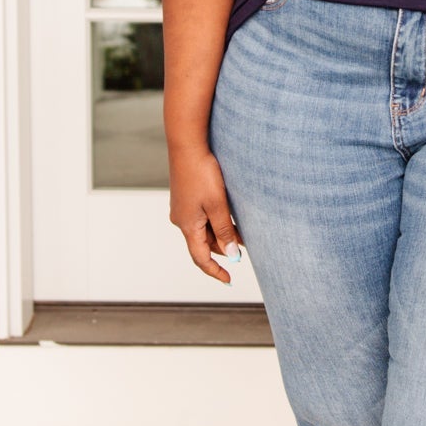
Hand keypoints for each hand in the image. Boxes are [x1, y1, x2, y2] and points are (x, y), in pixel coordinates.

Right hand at [169, 146, 242, 282]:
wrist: (187, 145)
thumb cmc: (202, 173)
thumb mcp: (218, 205)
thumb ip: (225, 232)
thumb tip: (232, 255)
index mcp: (187, 225)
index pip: (200, 258)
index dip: (214, 272)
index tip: (229, 280)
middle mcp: (181, 219)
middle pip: (203, 244)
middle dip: (223, 249)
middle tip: (245, 249)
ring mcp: (182, 208)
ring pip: (203, 230)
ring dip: (221, 234)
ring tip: (242, 232)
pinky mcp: (186, 197)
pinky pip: (201, 217)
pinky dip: (215, 222)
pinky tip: (229, 216)